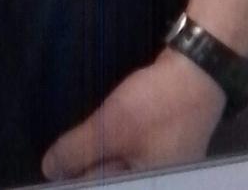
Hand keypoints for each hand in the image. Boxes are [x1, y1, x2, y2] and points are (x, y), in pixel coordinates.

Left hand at [40, 47, 227, 181]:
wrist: (198, 69)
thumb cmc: (158, 106)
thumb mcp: (112, 128)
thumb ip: (78, 151)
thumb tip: (48, 170)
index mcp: (149, 186)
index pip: (102, 187)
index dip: (75, 179)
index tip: (53, 169)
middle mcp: (159, 181)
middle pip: (112, 179)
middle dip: (86, 169)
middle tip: (58, 155)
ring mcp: (165, 162)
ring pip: (121, 165)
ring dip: (98, 155)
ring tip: (71, 143)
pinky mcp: (165, 141)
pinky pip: (132, 151)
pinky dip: (115, 144)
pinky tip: (99, 132)